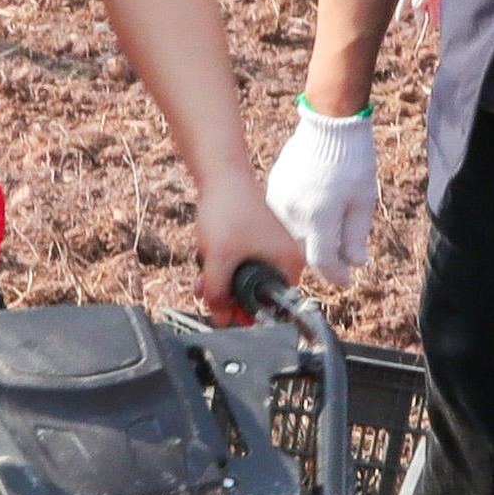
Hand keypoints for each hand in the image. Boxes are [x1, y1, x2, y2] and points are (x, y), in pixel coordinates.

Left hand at [193, 177, 306, 324]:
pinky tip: (208, 260)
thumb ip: (218, 293)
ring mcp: (273, 248)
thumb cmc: (229, 210)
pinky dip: (225, 267)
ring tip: (203, 277)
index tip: (227, 312)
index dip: (248, 311)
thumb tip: (220, 318)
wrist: (222, 175)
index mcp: (290, 263)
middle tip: (208, 293)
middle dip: (230, 296)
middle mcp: (287, 257)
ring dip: (222, 283)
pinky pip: (242, 265)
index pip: (275, 304)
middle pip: (258, 293)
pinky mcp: (258, 241)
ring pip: (246, 280)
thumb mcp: (219, 260)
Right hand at [262, 102, 378, 281]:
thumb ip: (355, 236)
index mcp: (318, 217)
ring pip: (293, 234)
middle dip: (324, 255)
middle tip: (341, 254)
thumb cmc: (352, 160)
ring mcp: (279, 200)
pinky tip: (314, 207)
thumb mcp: (363, 201)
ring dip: (310, 237)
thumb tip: (353, 264)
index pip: (323, 261)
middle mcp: (293, 213)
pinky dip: (299, 219)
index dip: (336, 275)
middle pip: (306, 249)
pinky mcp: (273, 188)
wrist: (329, 123)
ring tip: (329, 226)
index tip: (346, 281)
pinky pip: (284, 215)